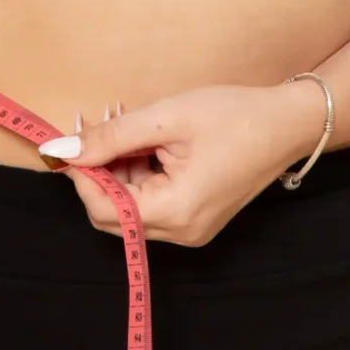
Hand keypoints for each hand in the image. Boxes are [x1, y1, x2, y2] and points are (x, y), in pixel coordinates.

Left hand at [54, 81, 326, 246]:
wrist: (288, 124)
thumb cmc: (234, 116)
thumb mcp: (166, 117)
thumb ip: (111, 137)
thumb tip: (62, 151)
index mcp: (176, 211)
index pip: (105, 210)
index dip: (82, 177)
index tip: (73, 141)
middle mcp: (182, 232)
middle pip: (114, 216)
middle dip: (99, 173)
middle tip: (98, 129)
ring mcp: (192, 229)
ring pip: (131, 209)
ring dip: (118, 172)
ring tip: (126, 128)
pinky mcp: (197, 219)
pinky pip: (152, 205)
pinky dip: (139, 177)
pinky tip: (144, 144)